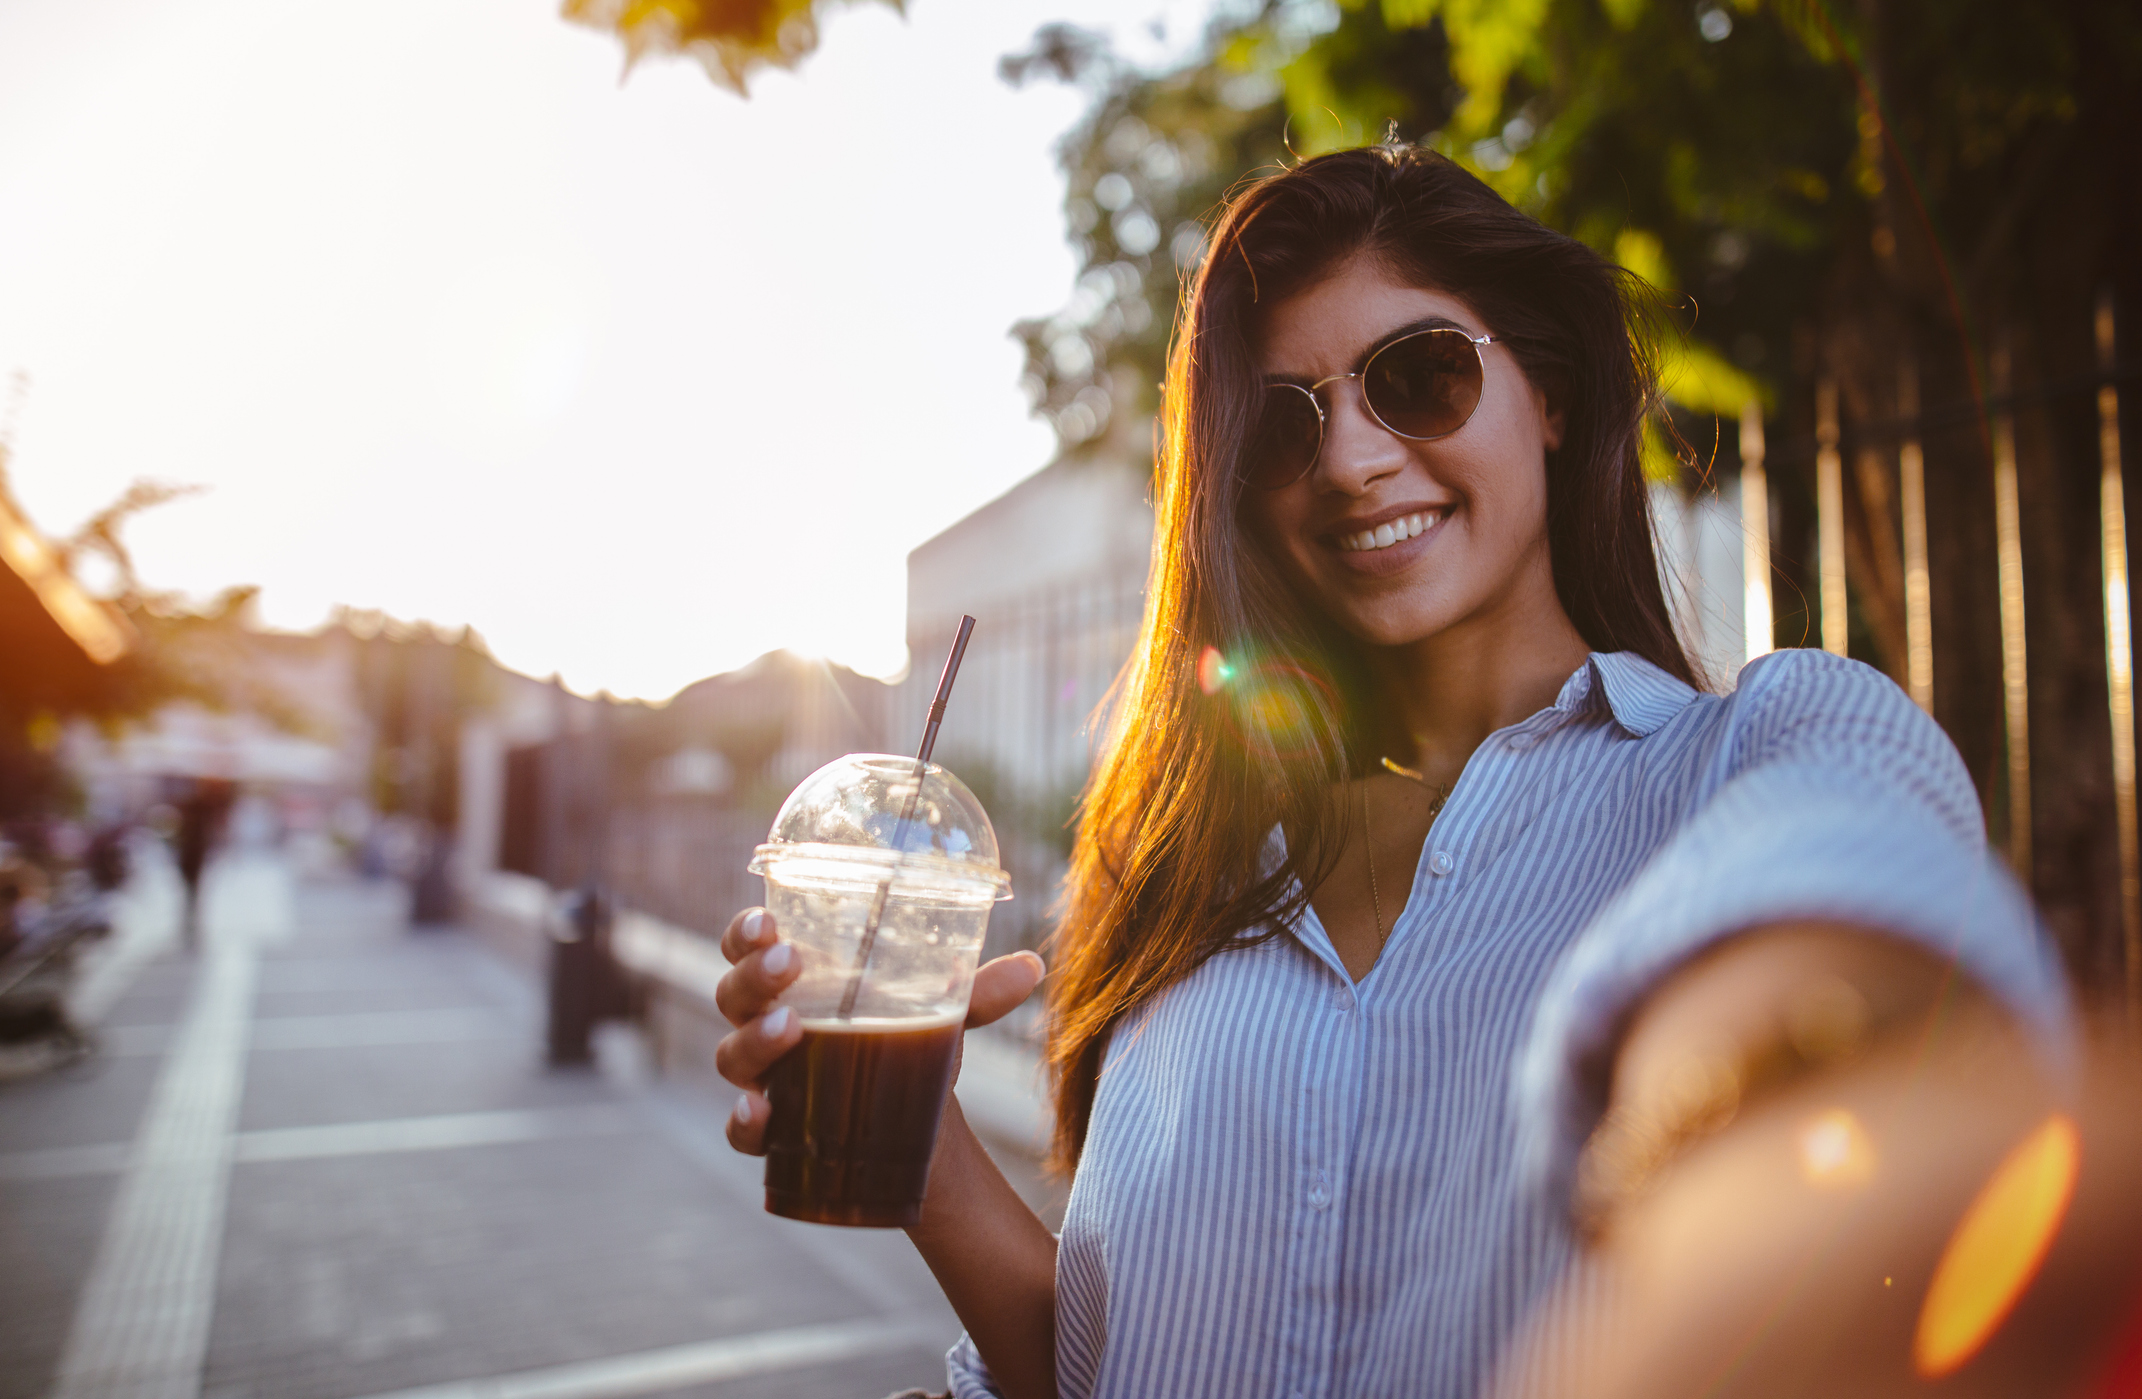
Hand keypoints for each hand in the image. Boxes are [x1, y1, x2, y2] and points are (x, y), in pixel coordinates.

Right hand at [714, 905, 1045, 1155]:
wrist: (910, 1125)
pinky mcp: (774, 1132)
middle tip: (791, 966)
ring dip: (754, 1040)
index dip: (744, 932)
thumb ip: (978, 993)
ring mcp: (763, 1079)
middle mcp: (764, 1024)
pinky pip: (740, 1130)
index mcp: (793, 981)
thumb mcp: (940, 1016)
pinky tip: (762, 1112)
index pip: (745, 946)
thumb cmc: (905, 1044)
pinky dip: (744, 1123)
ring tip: (794, 1028)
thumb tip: (1035, 965)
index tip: (770, 923)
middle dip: (754, 978)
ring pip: (731, 1058)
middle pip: (732, 994)